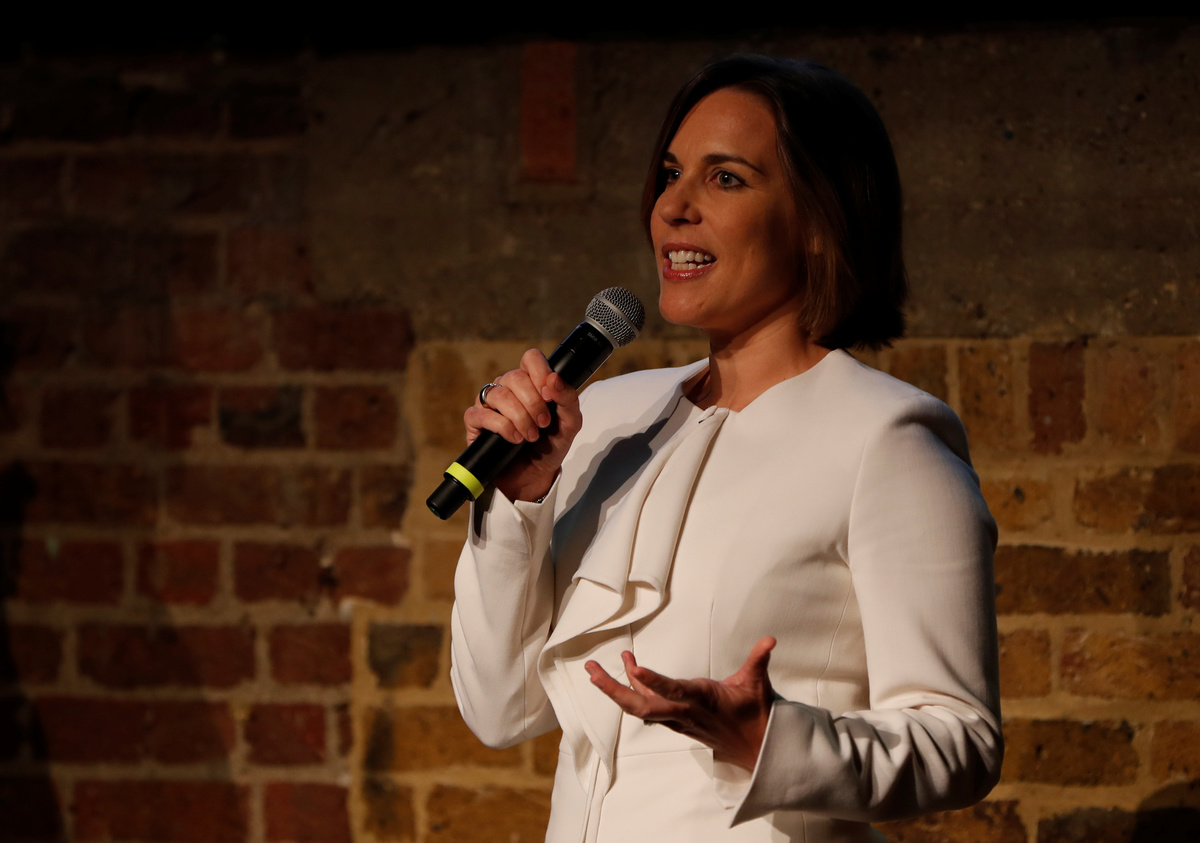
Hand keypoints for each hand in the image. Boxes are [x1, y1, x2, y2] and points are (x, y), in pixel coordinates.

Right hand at [463, 349, 582, 502]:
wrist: (535, 475)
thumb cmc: (551, 445)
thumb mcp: (570, 424)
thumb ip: (568, 399)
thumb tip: (554, 379)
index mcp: (531, 381)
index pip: (530, 358)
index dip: (540, 373)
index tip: (550, 396)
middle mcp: (508, 387)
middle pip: (515, 377)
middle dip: (533, 404)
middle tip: (543, 424)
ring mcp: (489, 403)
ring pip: (498, 395)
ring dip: (519, 417)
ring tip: (530, 436)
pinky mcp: (475, 421)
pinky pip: (481, 414)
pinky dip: (502, 427)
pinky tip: (514, 439)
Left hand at [585, 636, 776, 770]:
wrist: (754, 749)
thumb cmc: (754, 714)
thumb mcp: (757, 684)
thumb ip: (759, 660)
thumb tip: (770, 639)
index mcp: (702, 700)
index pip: (674, 690)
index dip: (654, 680)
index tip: (635, 667)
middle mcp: (683, 712)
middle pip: (641, 705)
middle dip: (613, 689)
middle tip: (591, 671)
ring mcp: (676, 719)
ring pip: (639, 707)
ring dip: (615, 689)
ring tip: (596, 669)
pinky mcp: (675, 721)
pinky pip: (647, 707)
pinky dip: (633, 690)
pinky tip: (628, 671)